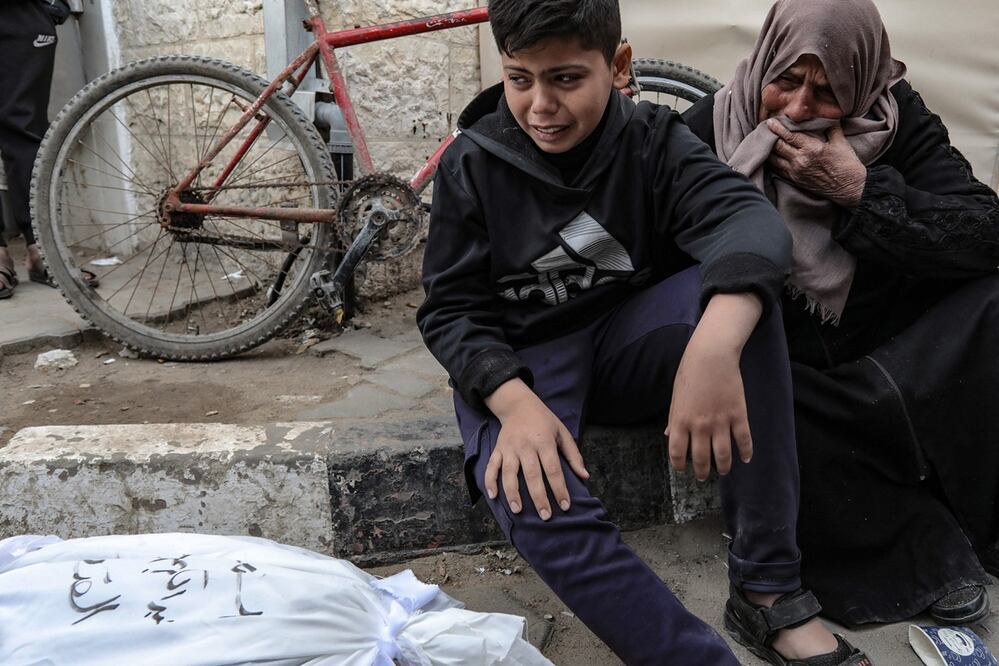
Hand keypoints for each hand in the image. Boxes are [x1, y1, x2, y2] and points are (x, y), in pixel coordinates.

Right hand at [484, 379, 588, 519]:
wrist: (518, 405)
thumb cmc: (544, 421)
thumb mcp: (562, 432)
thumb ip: (573, 455)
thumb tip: (584, 476)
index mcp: (544, 441)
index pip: (553, 469)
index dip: (559, 488)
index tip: (565, 505)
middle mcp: (525, 446)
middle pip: (532, 475)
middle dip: (538, 497)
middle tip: (545, 516)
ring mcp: (509, 448)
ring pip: (509, 473)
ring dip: (513, 493)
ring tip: (518, 511)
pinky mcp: (498, 449)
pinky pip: (492, 467)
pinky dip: (490, 481)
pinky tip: (493, 496)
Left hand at [666, 293, 758, 479]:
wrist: (711, 356)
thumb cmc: (690, 373)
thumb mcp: (676, 396)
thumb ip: (673, 418)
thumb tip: (669, 435)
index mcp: (680, 421)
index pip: (677, 452)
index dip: (679, 465)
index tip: (682, 470)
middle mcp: (699, 426)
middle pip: (701, 459)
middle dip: (702, 472)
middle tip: (703, 477)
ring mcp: (720, 422)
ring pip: (723, 455)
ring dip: (723, 467)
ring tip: (723, 472)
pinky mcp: (738, 415)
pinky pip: (743, 440)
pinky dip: (745, 452)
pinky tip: (745, 458)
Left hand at [766, 119, 866, 206]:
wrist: (850, 188)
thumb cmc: (847, 165)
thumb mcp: (841, 142)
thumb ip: (831, 128)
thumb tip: (826, 117)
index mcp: (811, 149)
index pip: (789, 136)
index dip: (778, 128)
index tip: (770, 121)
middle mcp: (800, 161)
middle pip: (778, 146)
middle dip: (770, 136)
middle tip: (766, 128)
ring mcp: (796, 172)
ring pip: (774, 158)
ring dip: (769, 149)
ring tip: (765, 140)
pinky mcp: (795, 180)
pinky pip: (778, 169)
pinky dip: (772, 161)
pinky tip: (770, 155)